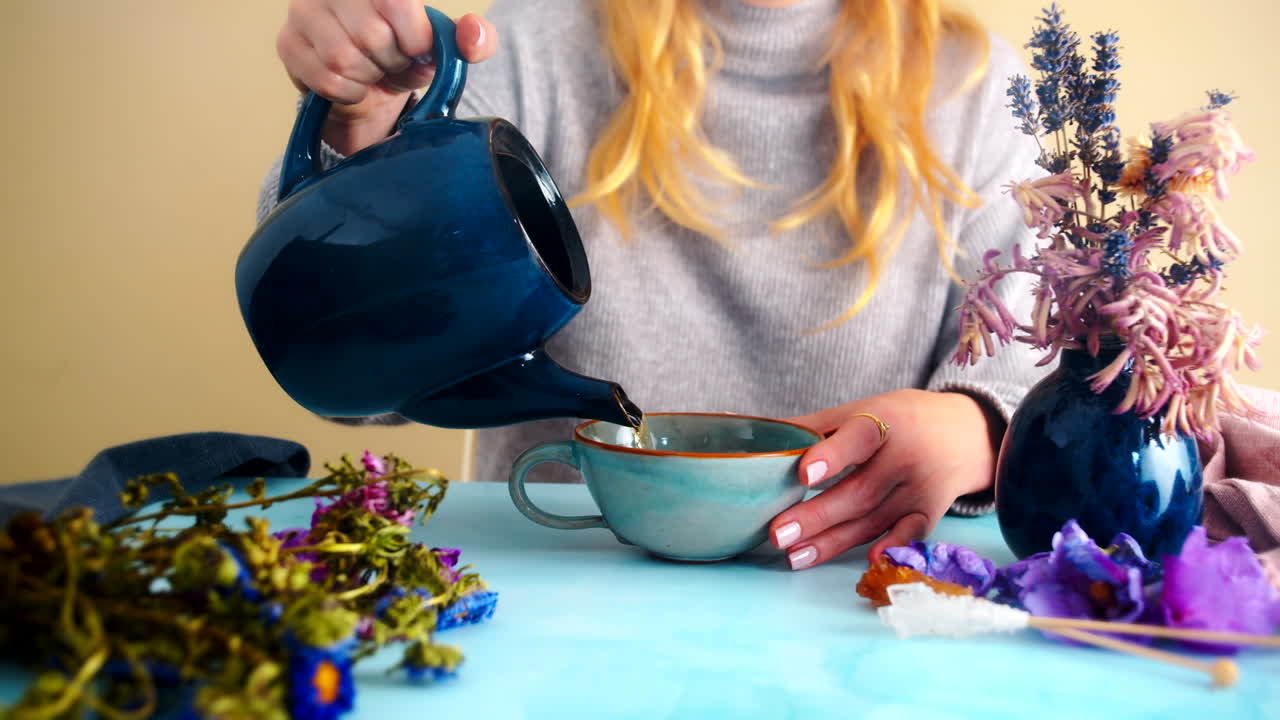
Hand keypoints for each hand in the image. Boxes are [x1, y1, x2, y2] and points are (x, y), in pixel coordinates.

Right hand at [276, 0, 498, 153]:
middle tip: (389, 63)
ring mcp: (304, 11)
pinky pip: (327, 79)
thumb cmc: (406, 56)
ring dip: (368, 78)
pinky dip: (349, 92)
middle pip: (370, 36)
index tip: (412, 46)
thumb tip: (473, 34)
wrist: (370, 88)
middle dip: (390, 62)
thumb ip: (474, 38)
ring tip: (371, 71)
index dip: (413, 38)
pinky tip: (352, 84)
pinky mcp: (288, 43)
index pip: (397, 4)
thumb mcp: (445, 47)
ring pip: (345, 59)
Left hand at [768, 389, 1003, 569]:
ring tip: (793, 555)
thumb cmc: (898, 421)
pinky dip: (891, 548)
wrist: (964, 434)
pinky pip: (908, 535)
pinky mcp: (930, 514)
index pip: (858, 437)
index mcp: (884, 422)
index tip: (803, 473)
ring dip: (832, 541)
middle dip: (816, 515)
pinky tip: (869, 563)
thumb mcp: (860, 410)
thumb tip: (753, 435)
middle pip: (859, 491)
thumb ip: (814, 427)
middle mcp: (906, 457)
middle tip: (777, 533)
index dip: (832, 454)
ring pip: (873, 520)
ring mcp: (919, 489)